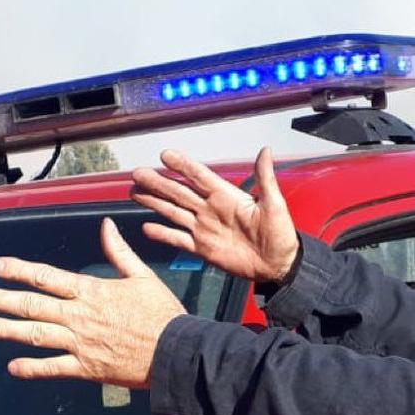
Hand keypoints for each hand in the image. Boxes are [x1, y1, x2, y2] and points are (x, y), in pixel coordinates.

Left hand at [0, 218, 184, 387]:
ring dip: (4, 330)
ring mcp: (80, 344)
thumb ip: (119, 251)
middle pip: (31, 305)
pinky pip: (53, 369)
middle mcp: (79, 316)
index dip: (19, 270)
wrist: (177, 353)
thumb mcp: (142, 276)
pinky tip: (12, 366)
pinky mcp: (87, 369)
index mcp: (91, 291)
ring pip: (34, 335)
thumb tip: (106, 225)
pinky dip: (32, 368)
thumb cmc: (163, 314)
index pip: (46, 277)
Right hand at [132, 146, 299, 285]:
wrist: (278, 264)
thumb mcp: (275, 204)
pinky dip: (163, 234)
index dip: (182, 166)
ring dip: (154, 202)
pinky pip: (178, 240)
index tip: (165, 155)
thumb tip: (266, 150)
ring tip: (134, 192)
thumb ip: (265, 178)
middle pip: (179, 192)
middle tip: (137, 172)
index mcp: (226, 196)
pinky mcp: (202, 248)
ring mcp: (204, 229)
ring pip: (173, 212)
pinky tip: (146, 227)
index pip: (199, 176)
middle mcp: (210, 209)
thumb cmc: (280, 233)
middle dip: (158, 182)